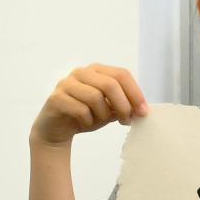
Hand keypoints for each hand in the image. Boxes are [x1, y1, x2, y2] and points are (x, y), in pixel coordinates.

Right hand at [30, 64, 148, 148]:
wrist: (56, 129)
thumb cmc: (86, 115)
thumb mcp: (109, 110)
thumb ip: (124, 106)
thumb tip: (142, 110)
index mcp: (97, 70)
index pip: (121, 74)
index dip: (135, 93)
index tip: (143, 112)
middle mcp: (81, 72)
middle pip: (110, 84)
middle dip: (123, 105)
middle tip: (126, 120)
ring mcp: (66, 84)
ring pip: (95, 97)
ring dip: (103, 115)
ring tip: (100, 121)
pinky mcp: (56, 98)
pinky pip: (80, 109)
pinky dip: (88, 121)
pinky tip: (85, 123)